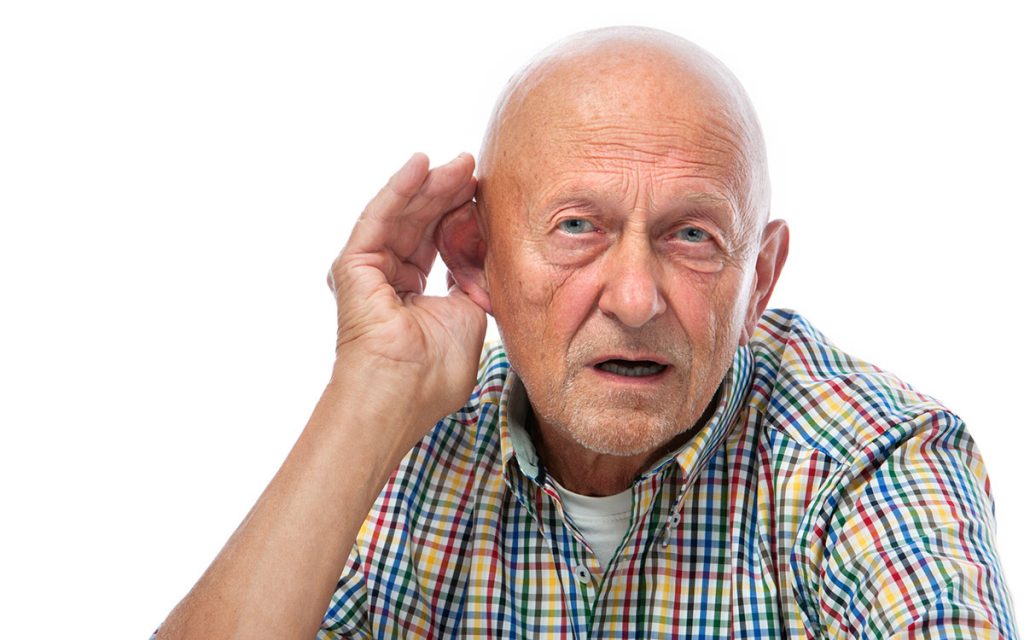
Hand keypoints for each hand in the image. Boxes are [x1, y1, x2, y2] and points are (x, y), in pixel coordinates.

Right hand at [327, 153, 486, 446]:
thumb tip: (481, 246)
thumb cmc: (435, 369)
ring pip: (402, 215)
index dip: (462, 216)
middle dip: (448, 193)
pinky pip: (380, 216)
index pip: (439, 242)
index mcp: (414, 295)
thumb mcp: (469, 311)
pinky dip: (401, 188)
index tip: (486, 193)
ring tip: (459, 162)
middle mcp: (388, 279)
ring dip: (431, 185)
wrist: (403, 391)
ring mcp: (367, 270)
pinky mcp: (352, 265)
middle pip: (421, 223)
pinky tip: (423, 164)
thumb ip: (474, 275)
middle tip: (474, 166)